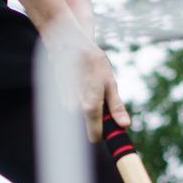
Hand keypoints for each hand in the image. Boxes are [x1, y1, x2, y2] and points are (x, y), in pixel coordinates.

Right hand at [41, 15, 129, 141]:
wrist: (70, 46)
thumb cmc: (94, 63)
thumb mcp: (110, 83)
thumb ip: (116, 107)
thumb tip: (124, 125)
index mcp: (91, 107)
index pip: (95, 136)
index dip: (104, 135)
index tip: (110, 129)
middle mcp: (75, 108)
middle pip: (88, 125)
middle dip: (96, 117)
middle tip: (102, 98)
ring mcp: (65, 104)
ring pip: (80, 116)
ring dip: (86, 106)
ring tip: (90, 86)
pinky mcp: (59, 98)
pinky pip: (72, 106)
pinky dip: (78, 99)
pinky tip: (80, 84)